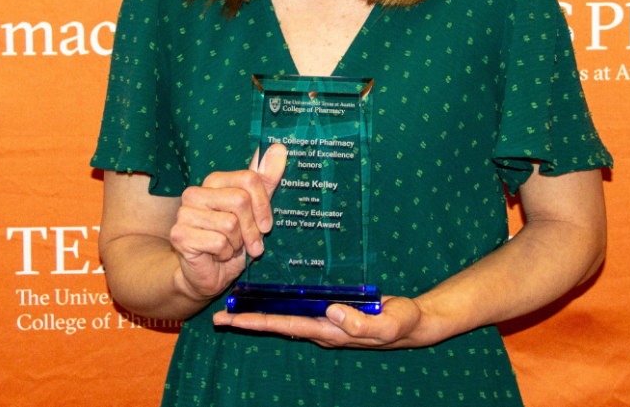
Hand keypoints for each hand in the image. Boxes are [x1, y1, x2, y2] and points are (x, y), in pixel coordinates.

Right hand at [168, 143, 287, 301]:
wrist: (209, 275)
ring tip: (228, 248)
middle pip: (241, 200)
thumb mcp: (255, 210)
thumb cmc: (233, 241)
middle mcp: (195, 192)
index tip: (265, 226)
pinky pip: (218, 242)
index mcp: (214, 181)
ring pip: (230, 224)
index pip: (250, 179)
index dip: (263, 206)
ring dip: (237, 244)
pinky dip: (225, 254)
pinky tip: (217, 256)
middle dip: (251, 229)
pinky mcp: (179, 234)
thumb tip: (279, 147)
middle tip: (247, 242)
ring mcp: (184, 212)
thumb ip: (266, 179)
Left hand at [211, 296, 426, 348]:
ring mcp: (325, 321)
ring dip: (260, 313)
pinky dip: (279, 304)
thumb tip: (330, 311)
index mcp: (330, 331)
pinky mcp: (331, 311)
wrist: (411, 323)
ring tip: (234, 307)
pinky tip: (269, 298)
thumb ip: (360, 321)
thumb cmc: (400, 323)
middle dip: (248, 321)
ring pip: (285, 316)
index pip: (286, 326)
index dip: (258, 323)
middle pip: (277, 324)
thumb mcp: (386, 323)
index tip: (233, 320)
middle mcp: (321, 327)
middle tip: (218, 317)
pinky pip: (298, 308)